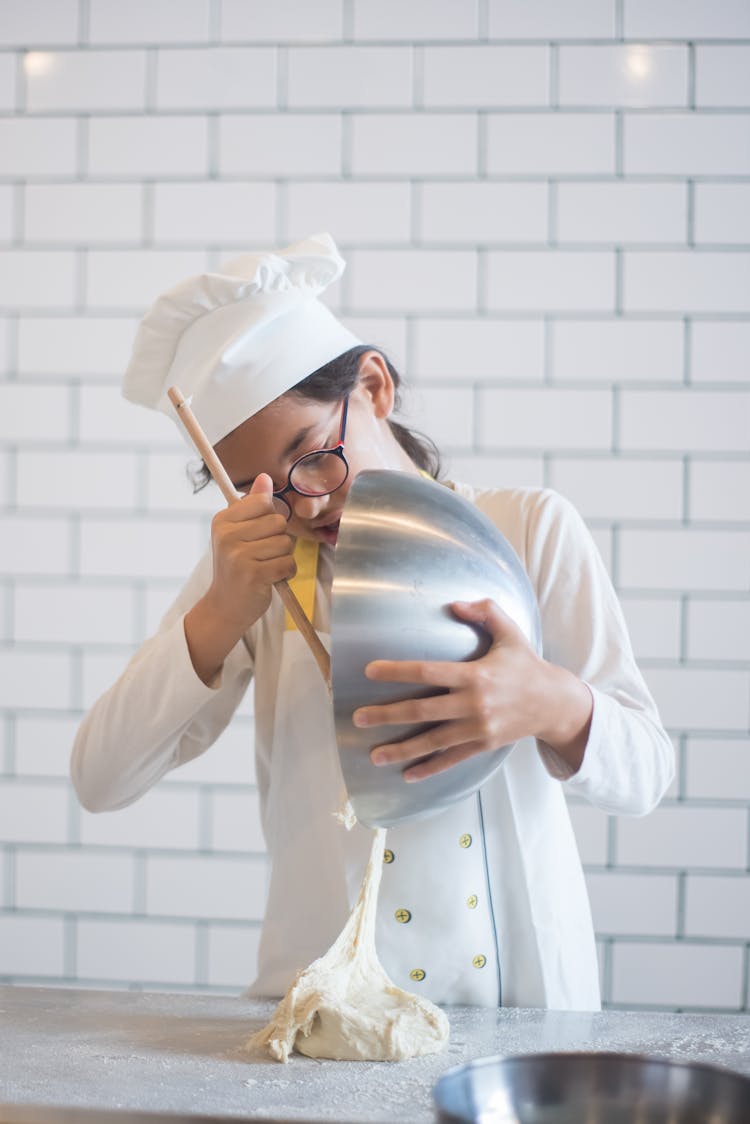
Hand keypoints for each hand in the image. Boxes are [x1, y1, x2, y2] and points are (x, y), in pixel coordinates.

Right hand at [184, 474, 294, 682]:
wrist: (224, 606)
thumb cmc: (235, 566)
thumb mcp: (238, 532)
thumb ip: (253, 505)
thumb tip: (265, 477)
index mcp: (222, 520)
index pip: (263, 502)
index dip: (270, 518)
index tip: (258, 534)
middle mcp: (227, 535)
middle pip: (278, 522)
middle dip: (279, 539)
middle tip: (262, 555)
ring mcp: (239, 555)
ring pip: (285, 543)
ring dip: (282, 557)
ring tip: (265, 567)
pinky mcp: (254, 574)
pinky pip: (288, 563)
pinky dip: (285, 573)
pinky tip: (270, 578)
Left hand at [353, 599, 592, 781]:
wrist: (554, 703)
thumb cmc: (527, 665)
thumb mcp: (510, 632)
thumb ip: (485, 611)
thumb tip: (454, 604)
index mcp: (475, 675)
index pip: (428, 671)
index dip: (397, 671)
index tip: (370, 671)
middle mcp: (473, 704)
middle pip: (422, 710)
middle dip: (387, 715)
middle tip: (358, 718)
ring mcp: (477, 728)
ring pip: (432, 741)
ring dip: (401, 749)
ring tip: (374, 754)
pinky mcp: (482, 745)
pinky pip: (451, 759)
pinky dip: (429, 768)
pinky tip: (407, 774)